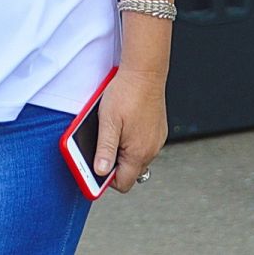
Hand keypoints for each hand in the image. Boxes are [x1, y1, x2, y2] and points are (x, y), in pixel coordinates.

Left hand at [92, 67, 168, 192]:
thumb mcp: (108, 122)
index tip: (95, 168)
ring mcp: (157, 140)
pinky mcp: (158, 130)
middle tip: (101, 145)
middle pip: (130, 171)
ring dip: (123, 151)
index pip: (123, 183)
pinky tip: (124, 125)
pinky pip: (143, 144)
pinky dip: (132, 140)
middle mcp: (151, 150)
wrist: (146, 71)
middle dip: (114, 163)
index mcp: (138, 152)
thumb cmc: (127, 93)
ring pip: (136, 157)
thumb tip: (100, 171)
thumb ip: (104, 149)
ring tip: (113, 131)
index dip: (106, 179)